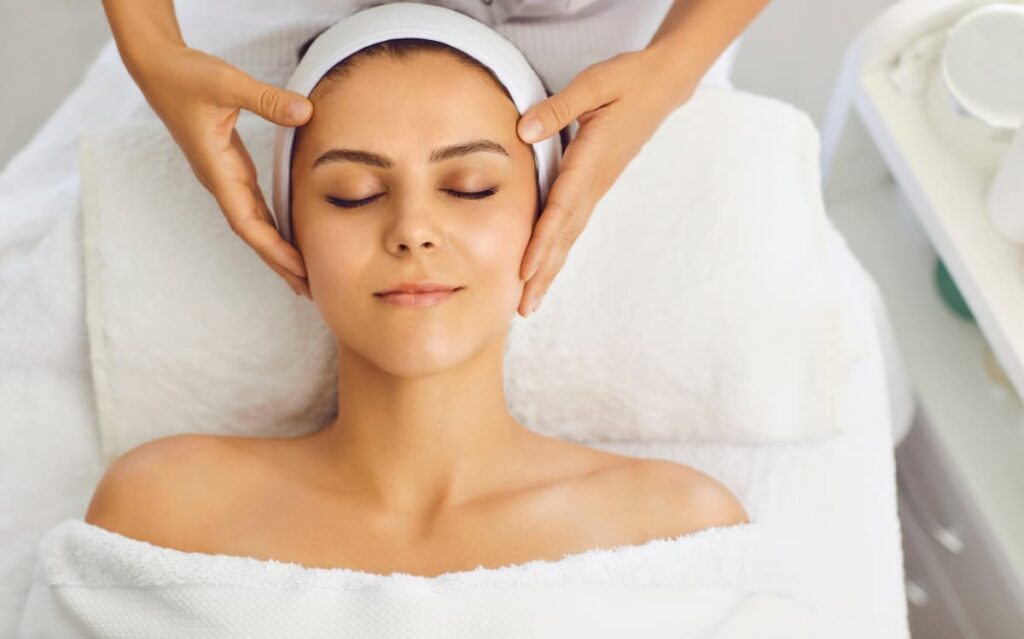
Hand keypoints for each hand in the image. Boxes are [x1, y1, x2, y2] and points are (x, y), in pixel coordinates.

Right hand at [128, 45, 313, 297]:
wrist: (158, 68)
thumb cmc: (186, 75)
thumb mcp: (227, 82)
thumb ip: (266, 99)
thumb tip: (306, 112)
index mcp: (217, 170)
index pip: (247, 221)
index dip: (273, 247)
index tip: (300, 269)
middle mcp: (221, 180)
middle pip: (253, 233)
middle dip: (280, 263)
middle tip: (312, 290)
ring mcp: (225, 176)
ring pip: (254, 223)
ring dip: (277, 250)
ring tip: (305, 275)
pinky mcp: (231, 167)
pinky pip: (255, 205)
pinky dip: (273, 225)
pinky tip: (290, 237)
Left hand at [514, 48, 696, 316]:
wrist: (663, 85)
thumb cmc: (628, 80)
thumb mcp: (594, 83)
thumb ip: (558, 108)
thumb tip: (524, 130)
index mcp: (590, 162)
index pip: (561, 210)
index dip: (541, 242)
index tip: (524, 272)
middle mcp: (594, 183)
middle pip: (564, 237)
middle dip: (544, 274)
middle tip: (524, 309)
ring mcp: (596, 188)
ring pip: (569, 236)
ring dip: (550, 270)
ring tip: (531, 302)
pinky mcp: (596, 185)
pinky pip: (572, 224)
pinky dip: (557, 249)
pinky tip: (546, 267)